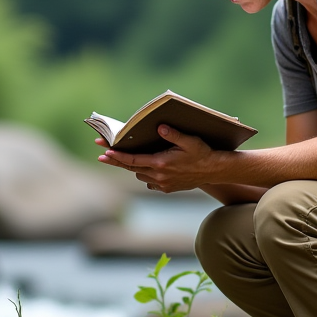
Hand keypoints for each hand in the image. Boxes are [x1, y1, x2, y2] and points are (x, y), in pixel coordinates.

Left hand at [97, 125, 215, 192]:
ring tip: (124, 157)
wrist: (214, 171)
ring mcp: (162, 184)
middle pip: (131, 168)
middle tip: (102, 156)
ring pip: (140, 175)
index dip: (118, 156)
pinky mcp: (167, 188)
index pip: (133, 160)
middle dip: (116, 161)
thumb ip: (173, 134)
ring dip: (133, 167)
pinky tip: (145, 168)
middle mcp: (159, 176)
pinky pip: (150, 182)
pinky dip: (145, 175)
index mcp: (161, 163)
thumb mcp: (190, 141)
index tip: (105, 152)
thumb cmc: (202, 153)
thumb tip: (159, 127)